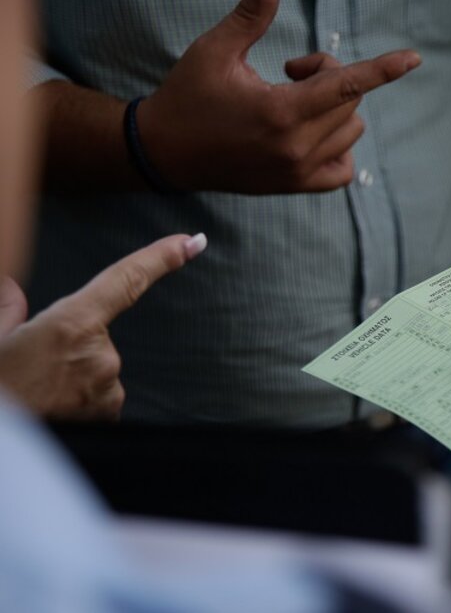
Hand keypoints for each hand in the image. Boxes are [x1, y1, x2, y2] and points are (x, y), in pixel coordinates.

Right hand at [0, 234, 205, 419]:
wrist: (0, 448)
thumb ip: (8, 311)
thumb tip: (12, 289)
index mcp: (70, 324)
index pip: (126, 280)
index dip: (161, 257)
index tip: (192, 243)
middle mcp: (100, 354)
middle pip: (98, 338)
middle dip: (68, 351)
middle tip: (33, 371)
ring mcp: (109, 388)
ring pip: (96, 371)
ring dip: (71, 379)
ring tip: (37, 393)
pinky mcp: (110, 415)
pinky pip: (99, 399)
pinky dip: (77, 402)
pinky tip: (51, 410)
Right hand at [137, 0, 420, 193]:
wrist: (164, 153)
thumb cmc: (188, 96)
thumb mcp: (215, 50)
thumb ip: (250, 16)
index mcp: (281, 112)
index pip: (347, 85)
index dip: (383, 69)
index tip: (413, 58)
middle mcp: (297, 146)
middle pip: (350, 101)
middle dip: (329, 75)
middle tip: (291, 70)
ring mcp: (299, 171)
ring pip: (351, 129)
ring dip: (336, 108)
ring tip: (294, 99)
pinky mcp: (297, 186)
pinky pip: (344, 168)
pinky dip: (340, 146)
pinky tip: (314, 131)